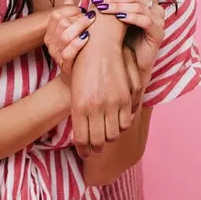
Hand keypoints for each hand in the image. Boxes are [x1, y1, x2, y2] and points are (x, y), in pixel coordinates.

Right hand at [43, 0, 93, 84]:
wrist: (74, 76)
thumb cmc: (74, 50)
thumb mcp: (69, 32)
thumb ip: (68, 15)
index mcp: (49, 32)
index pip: (56, 15)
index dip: (70, 9)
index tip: (83, 9)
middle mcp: (50, 43)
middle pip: (62, 23)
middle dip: (78, 17)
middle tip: (91, 16)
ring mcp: (56, 55)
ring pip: (65, 36)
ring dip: (80, 27)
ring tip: (91, 22)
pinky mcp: (65, 66)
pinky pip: (69, 53)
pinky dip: (78, 43)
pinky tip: (87, 37)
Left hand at [69, 30, 132, 157]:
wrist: (98, 45)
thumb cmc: (82, 66)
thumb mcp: (75, 90)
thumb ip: (80, 112)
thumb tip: (83, 134)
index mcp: (79, 107)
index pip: (82, 140)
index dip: (84, 150)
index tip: (85, 153)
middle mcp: (95, 108)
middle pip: (98, 141)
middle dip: (96, 148)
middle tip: (95, 148)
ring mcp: (111, 103)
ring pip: (113, 134)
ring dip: (109, 138)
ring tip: (105, 136)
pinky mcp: (124, 98)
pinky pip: (125, 122)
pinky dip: (121, 126)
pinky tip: (117, 124)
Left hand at [95, 0, 164, 79]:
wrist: (131, 63)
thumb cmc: (123, 39)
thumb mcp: (117, 19)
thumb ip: (114, 5)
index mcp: (148, 1)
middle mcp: (156, 8)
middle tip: (99, 2)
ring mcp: (158, 21)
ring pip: (138, 6)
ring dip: (118, 6)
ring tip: (103, 9)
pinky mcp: (158, 33)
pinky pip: (145, 20)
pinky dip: (131, 17)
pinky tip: (119, 18)